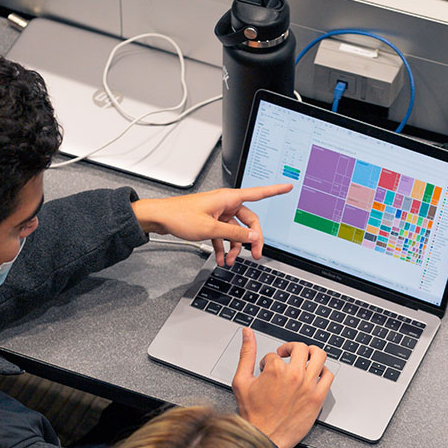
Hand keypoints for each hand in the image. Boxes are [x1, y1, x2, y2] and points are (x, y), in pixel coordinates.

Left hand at [132, 184, 292, 265]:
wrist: (159, 218)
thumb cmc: (180, 217)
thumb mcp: (211, 229)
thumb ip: (235, 233)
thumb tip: (253, 236)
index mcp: (228, 198)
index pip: (258, 193)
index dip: (274, 190)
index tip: (288, 187)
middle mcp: (225, 204)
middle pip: (248, 221)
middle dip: (251, 239)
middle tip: (254, 254)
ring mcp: (218, 213)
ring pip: (235, 231)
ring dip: (234, 247)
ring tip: (230, 260)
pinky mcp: (210, 221)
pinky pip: (223, 234)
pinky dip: (223, 246)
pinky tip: (220, 258)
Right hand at [232, 328, 332, 447]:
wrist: (264, 437)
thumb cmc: (252, 413)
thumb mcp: (242, 380)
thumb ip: (246, 353)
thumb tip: (247, 333)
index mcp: (276, 370)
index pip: (275, 355)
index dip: (268, 361)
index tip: (266, 370)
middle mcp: (294, 375)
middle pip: (300, 348)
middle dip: (290, 349)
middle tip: (285, 356)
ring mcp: (308, 386)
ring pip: (319, 355)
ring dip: (310, 353)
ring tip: (303, 359)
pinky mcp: (318, 397)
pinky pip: (328, 375)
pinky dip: (323, 371)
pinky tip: (313, 375)